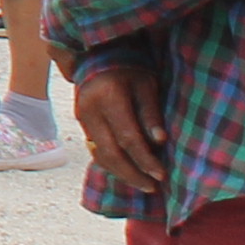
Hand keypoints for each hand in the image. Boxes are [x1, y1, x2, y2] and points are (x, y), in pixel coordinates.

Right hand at [71, 52, 165, 186]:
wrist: (99, 57)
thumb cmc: (130, 70)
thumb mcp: (147, 86)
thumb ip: (151, 113)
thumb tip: (159, 141)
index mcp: (108, 98)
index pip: (127, 138)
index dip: (145, 159)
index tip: (162, 175)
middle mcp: (90, 111)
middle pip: (110, 152)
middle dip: (132, 174)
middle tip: (152, 187)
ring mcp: (82, 118)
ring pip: (100, 154)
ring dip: (121, 173)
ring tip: (143, 184)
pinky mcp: (82, 123)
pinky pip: (95, 149)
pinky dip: (111, 164)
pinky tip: (127, 171)